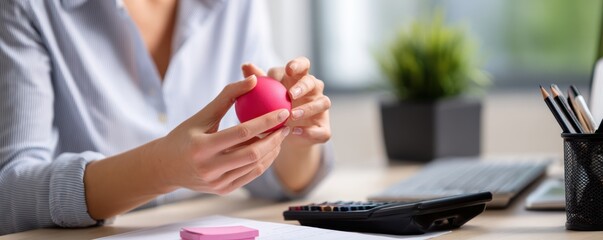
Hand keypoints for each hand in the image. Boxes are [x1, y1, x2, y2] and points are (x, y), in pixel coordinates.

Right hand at [146, 75, 290, 194]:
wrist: (165, 168)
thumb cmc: (184, 136)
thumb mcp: (202, 115)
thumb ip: (227, 96)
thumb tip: (254, 80)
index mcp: (202, 147)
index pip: (242, 133)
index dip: (265, 122)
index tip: (282, 111)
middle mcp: (209, 168)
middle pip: (252, 153)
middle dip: (274, 138)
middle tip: (285, 125)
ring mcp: (217, 182)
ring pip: (254, 166)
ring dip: (272, 150)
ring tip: (280, 135)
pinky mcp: (223, 191)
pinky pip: (250, 176)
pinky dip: (264, 162)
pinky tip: (271, 149)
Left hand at [242, 57, 330, 191]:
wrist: (283, 137)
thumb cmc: (272, 109)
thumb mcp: (264, 95)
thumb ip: (259, 80)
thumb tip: (246, 65)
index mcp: (300, 78)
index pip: (303, 65)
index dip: (298, 65)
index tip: (288, 70)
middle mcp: (314, 90)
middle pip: (313, 82)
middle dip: (303, 86)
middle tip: (290, 94)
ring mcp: (321, 108)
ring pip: (323, 103)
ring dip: (308, 108)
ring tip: (292, 115)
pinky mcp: (324, 128)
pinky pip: (320, 129)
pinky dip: (309, 131)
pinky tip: (295, 132)